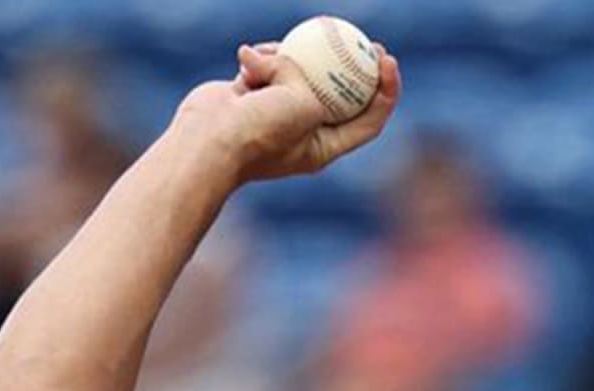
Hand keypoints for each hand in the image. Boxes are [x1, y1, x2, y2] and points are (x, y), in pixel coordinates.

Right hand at [170, 41, 400, 184]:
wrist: (205, 142)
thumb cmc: (259, 133)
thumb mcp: (303, 105)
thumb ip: (307, 79)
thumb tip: (284, 59)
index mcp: (325, 146)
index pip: (369, 119)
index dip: (386, 90)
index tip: (387, 61)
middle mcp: (303, 131)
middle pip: (340, 95)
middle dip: (355, 67)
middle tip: (365, 40)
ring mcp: (276, 113)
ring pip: (298, 74)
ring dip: (290, 58)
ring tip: (281, 50)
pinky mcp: (251, 97)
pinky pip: (267, 68)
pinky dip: (261, 59)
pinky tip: (249, 56)